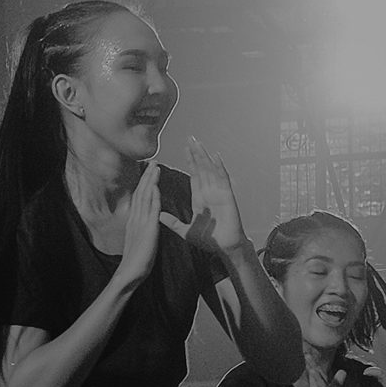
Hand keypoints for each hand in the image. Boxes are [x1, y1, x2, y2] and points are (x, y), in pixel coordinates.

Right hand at [115, 161, 163, 287]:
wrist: (130, 273)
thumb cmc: (136, 260)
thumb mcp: (139, 239)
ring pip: (145, 197)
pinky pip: (151, 210)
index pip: (140, 197)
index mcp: (134, 220)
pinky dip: (154, 197)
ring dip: (150, 181)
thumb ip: (141, 228)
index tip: (149, 171)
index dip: (144, 183)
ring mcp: (140, 222)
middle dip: (147, 176)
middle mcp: (135, 218)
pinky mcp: (147, 229)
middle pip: (141, 192)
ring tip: (155, 167)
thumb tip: (146, 222)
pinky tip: (156, 187)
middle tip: (153, 161)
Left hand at [157, 138, 246, 254]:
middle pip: (201, 169)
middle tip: (190, 138)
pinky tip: (215, 156)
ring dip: (204, 156)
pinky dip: (220, 168)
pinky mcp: (227, 196)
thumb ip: (173, 222)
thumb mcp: (185, 230)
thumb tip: (158, 215)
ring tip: (198, 143)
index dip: (189, 162)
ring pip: (210, 170)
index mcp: (200, 198)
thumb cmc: (209, 240)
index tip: (184, 149)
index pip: (193, 175)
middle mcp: (209, 192)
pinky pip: (223, 179)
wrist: (225, 248)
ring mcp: (219, 192)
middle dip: (196, 154)